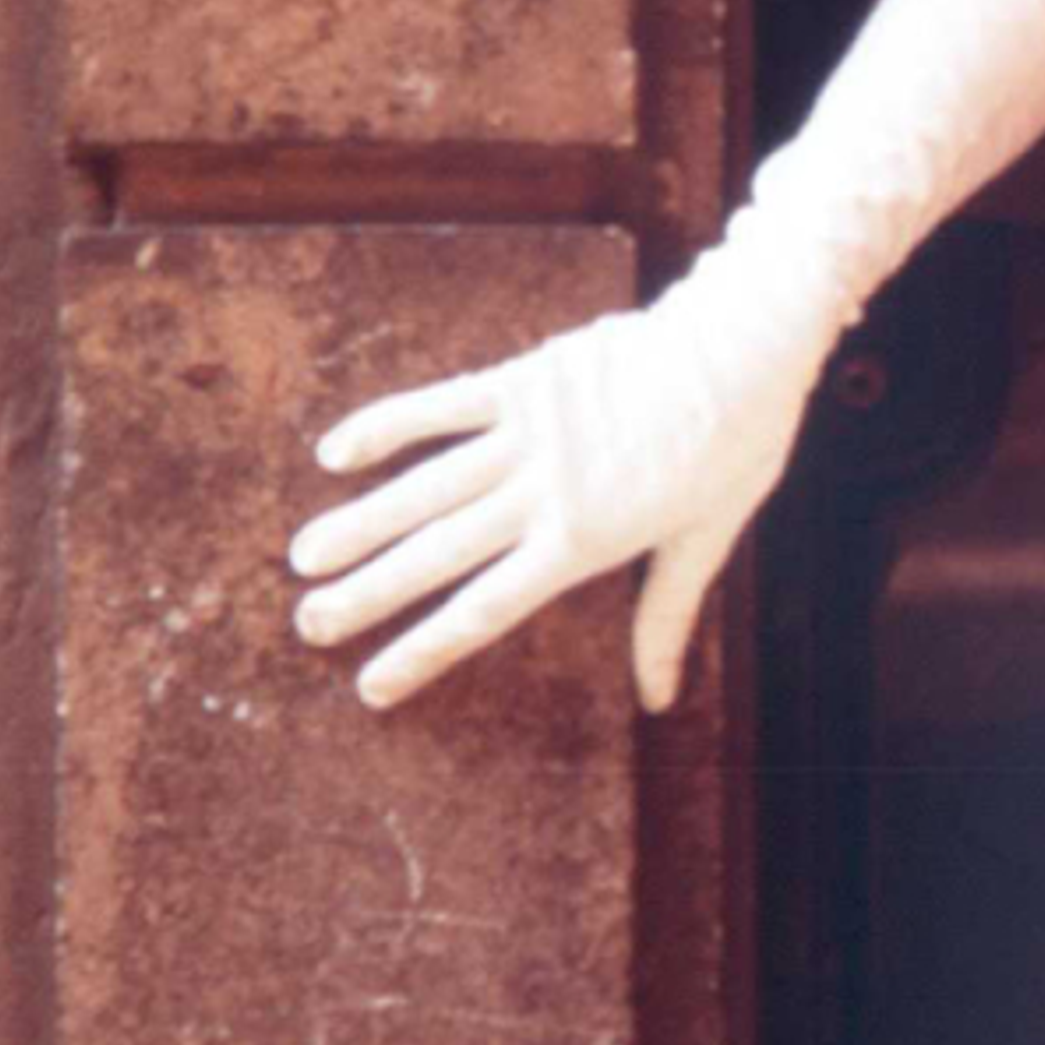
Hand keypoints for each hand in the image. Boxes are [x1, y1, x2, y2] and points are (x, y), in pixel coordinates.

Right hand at [284, 287, 816, 716]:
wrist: (743, 347)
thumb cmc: (735, 447)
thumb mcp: (706, 540)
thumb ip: (665, 617)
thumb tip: (660, 698)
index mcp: (583, 543)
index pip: (485, 612)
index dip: (424, 651)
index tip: (371, 685)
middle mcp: (543, 494)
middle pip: (437, 555)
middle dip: (367, 594)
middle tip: (307, 622)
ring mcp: (528, 435)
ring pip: (424, 488)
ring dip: (359, 521)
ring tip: (302, 556)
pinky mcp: (524, 381)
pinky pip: (442, 406)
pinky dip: (389, 425)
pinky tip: (335, 451)